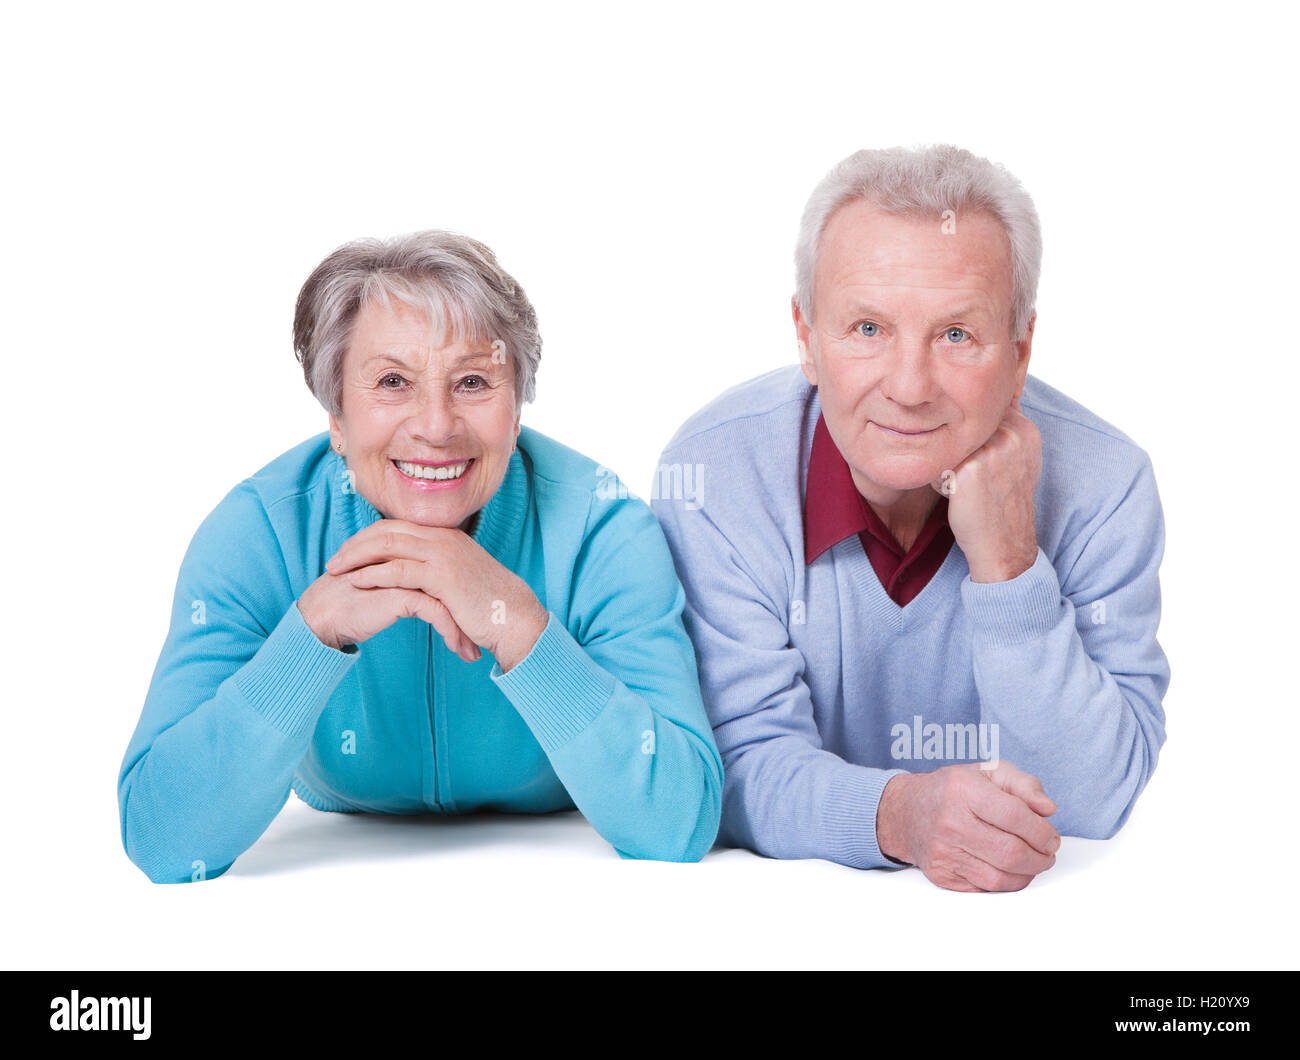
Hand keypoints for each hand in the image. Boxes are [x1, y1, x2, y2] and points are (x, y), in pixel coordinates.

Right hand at [297, 557, 481, 661]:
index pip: (451, 576)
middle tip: (484, 640)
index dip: (466, 601)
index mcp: (412, 554)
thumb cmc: (353, 606)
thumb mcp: (391, 592)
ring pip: (450, 600)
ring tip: (473, 653)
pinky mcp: (401, 592)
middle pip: (455, 586)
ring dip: (465, 629)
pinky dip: (451, 633)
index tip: (478, 625)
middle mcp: (412, 558)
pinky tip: (457, 650)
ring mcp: (407, 572)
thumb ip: (413, 586)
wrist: (323, 616)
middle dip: (472, 616)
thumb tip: (441, 599)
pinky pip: (437, 613)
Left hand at [321, 519, 549, 670]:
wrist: (513, 617)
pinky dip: (374, 574)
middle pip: (387, 531)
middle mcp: (443, 538)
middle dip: (356, 544)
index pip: (396, 527)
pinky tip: (357, 582)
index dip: (368, 538)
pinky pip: (400, 570)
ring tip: (336, 570)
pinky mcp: (442, 576)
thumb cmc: (486, 604)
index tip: (348, 552)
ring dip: (357, 557)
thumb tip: (415, 576)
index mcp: (445, 535)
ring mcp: (443, 554)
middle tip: (334, 560)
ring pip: (388, 545)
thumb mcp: (459, 578)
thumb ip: (437, 570)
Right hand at [876, 761, 1059, 891]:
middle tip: (1047, 853)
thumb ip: (1024, 784)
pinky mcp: (941, 875)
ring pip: (1001, 877)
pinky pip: (985, 889)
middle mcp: (950, 822)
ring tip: (1033, 862)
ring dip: (1028, 874)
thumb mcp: (988, 772)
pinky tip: (1009, 869)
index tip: (1051, 836)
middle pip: (1011, 852)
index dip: (1042, 831)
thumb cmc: (953, 790)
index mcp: (963, 790)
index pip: (1016, 816)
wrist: (905, 812)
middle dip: (1041, 857)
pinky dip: (1006, 883)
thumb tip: (1048, 809)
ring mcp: (943, 852)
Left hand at [933, 394, 1040, 581]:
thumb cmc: (1002, 503)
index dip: (970, 440)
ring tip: (964, 487)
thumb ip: (1006, 428)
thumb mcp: (1018, 460)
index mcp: (1026, 430)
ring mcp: (992, 450)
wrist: (1003, 545)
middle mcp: (1012, 435)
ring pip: (946, 444)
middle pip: (960, 427)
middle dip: (957, 451)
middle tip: (971, 480)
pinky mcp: (970, 468)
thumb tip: (989, 400)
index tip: (980, 466)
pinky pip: (936, 463)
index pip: (979, 413)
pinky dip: (937, 481)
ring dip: (946, 465)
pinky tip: (955, 497)